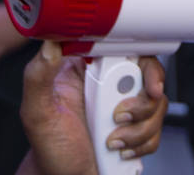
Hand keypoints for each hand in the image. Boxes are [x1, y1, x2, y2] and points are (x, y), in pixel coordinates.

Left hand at [20, 43, 167, 174]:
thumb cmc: (49, 147)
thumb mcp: (36, 111)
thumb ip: (38, 76)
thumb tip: (50, 43)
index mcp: (83, 69)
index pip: (121, 46)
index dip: (141, 60)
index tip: (146, 82)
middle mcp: (107, 83)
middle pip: (147, 75)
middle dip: (141, 103)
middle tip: (119, 116)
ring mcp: (124, 105)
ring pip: (156, 105)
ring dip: (138, 129)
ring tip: (111, 140)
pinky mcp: (135, 126)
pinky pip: (157, 130)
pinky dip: (142, 144)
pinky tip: (120, 149)